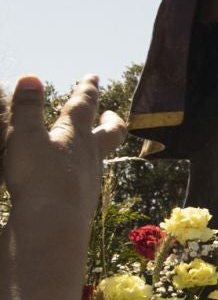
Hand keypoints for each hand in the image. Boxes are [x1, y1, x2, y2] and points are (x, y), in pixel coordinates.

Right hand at [2, 75, 124, 222]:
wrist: (54, 222)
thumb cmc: (38, 175)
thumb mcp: (24, 136)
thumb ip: (26, 108)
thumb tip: (30, 77)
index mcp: (76, 133)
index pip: (84, 104)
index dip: (87, 88)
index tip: (93, 76)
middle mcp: (90, 154)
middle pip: (110, 132)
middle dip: (110, 120)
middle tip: (111, 113)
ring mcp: (91, 178)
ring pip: (102, 156)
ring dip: (100, 146)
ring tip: (95, 145)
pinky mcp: (85, 200)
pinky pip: (90, 180)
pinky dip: (86, 172)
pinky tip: (78, 178)